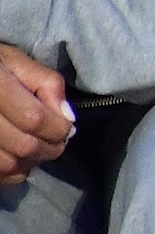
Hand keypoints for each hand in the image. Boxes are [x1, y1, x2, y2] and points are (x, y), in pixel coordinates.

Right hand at [0, 42, 75, 187]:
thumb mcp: (16, 61)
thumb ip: (46, 83)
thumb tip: (66, 116)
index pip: (34, 119)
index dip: (58, 127)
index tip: (66, 125)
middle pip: (24, 146)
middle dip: (50, 147)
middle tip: (57, 140)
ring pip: (9, 165)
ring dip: (32, 161)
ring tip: (38, 147)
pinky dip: (13, 171)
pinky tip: (17, 156)